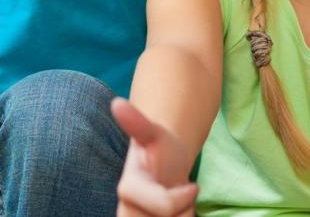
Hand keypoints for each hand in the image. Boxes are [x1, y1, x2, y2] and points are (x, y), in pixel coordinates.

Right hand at [113, 98, 198, 216]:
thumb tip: (117, 103)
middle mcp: (126, 212)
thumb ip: (137, 123)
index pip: (163, 206)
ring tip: (180, 207)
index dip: (181, 198)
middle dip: (180, 212)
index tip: (192, 186)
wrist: (162, 169)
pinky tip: (180, 215)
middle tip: (182, 199)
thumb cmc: (159, 150)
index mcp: (128, 190)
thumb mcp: (153, 134)